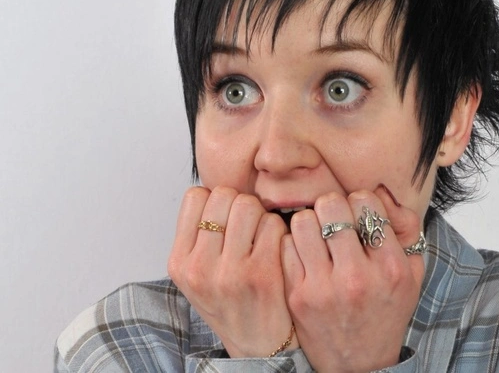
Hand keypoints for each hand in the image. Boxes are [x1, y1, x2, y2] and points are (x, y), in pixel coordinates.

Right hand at [167, 186, 297, 356]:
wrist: (257, 346)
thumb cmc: (231, 303)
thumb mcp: (198, 275)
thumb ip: (199, 236)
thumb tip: (216, 191)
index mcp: (180, 263)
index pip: (195, 196)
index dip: (215, 198)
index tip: (224, 216)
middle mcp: (200, 267)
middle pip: (224, 195)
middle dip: (240, 203)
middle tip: (247, 223)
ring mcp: (231, 271)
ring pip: (249, 204)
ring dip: (260, 214)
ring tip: (260, 234)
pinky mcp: (263, 274)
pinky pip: (273, 224)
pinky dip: (279, 230)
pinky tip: (276, 247)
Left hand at [281, 186, 424, 371]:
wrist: (360, 363)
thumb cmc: (386, 310)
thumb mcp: (412, 272)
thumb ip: (406, 227)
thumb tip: (379, 190)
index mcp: (391, 266)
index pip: (365, 202)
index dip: (359, 201)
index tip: (358, 216)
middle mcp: (358, 276)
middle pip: (331, 205)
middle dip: (331, 206)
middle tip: (333, 220)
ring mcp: (325, 287)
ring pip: (303, 221)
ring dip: (310, 222)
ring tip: (317, 236)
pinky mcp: (299, 296)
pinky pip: (286, 246)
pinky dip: (294, 244)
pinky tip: (305, 254)